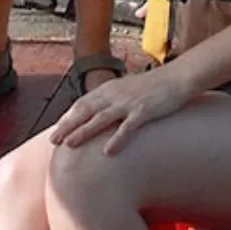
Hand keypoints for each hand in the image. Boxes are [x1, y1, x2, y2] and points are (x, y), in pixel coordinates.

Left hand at [49, 66, 194, 155]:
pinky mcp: (144, 111)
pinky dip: (117, 139)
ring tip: (70, 145)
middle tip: (53, 141)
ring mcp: (128, 103)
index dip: (67, 118)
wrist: (177, 77)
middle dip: (68, 126)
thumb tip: (99, 115)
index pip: (82, 103)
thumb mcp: (127, 89)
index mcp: (109, 89)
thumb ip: (112, 100)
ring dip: (84, 132)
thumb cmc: (153, 87)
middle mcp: (114, 94)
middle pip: (85, 111)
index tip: (55, 131)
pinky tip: (108, 152)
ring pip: (100, 119)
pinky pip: (128, 127)